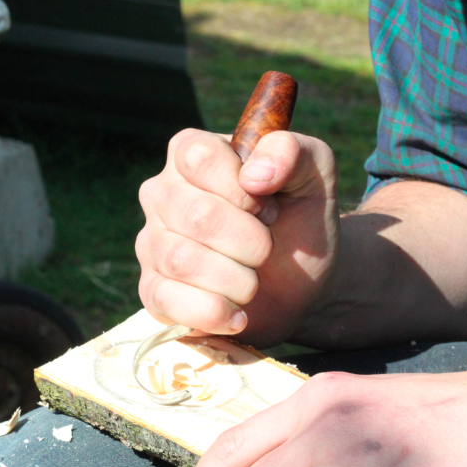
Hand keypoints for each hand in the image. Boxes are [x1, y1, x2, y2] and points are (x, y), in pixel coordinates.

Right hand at [136, 128, 339, 347]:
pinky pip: (167, 301)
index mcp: (191, 155)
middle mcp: (161, 195)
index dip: (244, 191)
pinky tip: (239, 314)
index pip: (199, 158)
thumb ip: (292, 152)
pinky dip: (213, 312)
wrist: (302, 284)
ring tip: (255, 281)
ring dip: (238, 280)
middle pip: (196, 216)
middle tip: (268, 249)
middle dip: (251, 242)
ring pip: (182, 261)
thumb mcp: (314, 176)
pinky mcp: (154, 291)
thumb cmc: (300, 222)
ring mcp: (152, 245)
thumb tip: (255, 175)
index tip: (271, 209)